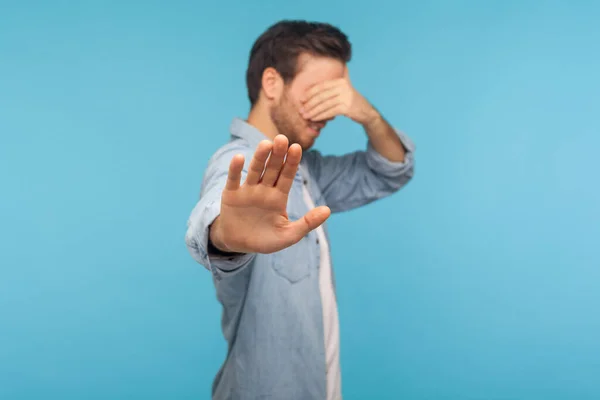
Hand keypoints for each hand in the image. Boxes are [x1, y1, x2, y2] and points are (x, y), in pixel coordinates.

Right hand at [210, 135, 330, 253]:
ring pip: (255, 170)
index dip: (292, 162)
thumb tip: (328, 210)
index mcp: (279, 197)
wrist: (238, 245)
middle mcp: (264, 189)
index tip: (297, 147)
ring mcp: (248, 190)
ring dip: (260, 157)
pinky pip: (234, 179)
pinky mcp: (231, 194)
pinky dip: (235, 169)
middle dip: (277, 155)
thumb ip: (307, 223)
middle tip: (282, 138)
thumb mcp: (288, 235)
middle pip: (272, 169)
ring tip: (266, 144)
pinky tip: (239, 158)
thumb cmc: (265, 240)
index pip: (287, 176)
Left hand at [299, 68, 377, 125]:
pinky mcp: (347, 107)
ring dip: (313, 111)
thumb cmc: (352, 102)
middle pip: (322, 96)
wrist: (367, 112)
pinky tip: (314, 119)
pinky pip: (330, 112)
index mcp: (341, 81)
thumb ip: (337, 82)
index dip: (310, 93)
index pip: (322, 86)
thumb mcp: (345, 89)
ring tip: (305, 116)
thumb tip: (335, 70)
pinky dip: (321, 116)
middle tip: (301, 110)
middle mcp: (344, 87)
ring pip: (325, 104)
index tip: (301, 99)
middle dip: (310, 104)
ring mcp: (346, 97)